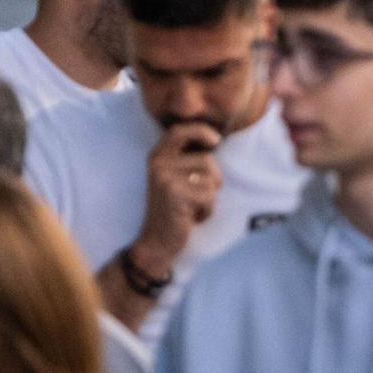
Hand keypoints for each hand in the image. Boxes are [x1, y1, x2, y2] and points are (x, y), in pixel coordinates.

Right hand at [139, 122, 223, 270]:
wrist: (157, 242)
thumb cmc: (175, 210)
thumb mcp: (177, 179)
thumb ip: (189, 160)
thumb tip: (216, 139)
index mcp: (157, 156)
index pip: (179, 130)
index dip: (200, 131)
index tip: (216, 141)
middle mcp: (158, 163)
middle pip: (207, 159)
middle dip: (213, 180)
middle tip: (197, 197)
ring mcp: (164, 177)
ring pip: (210, 179)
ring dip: (210, 198)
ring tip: (192, 207)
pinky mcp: (174, 193)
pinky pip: (209, 195)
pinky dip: (208, 210)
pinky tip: (192, 217)